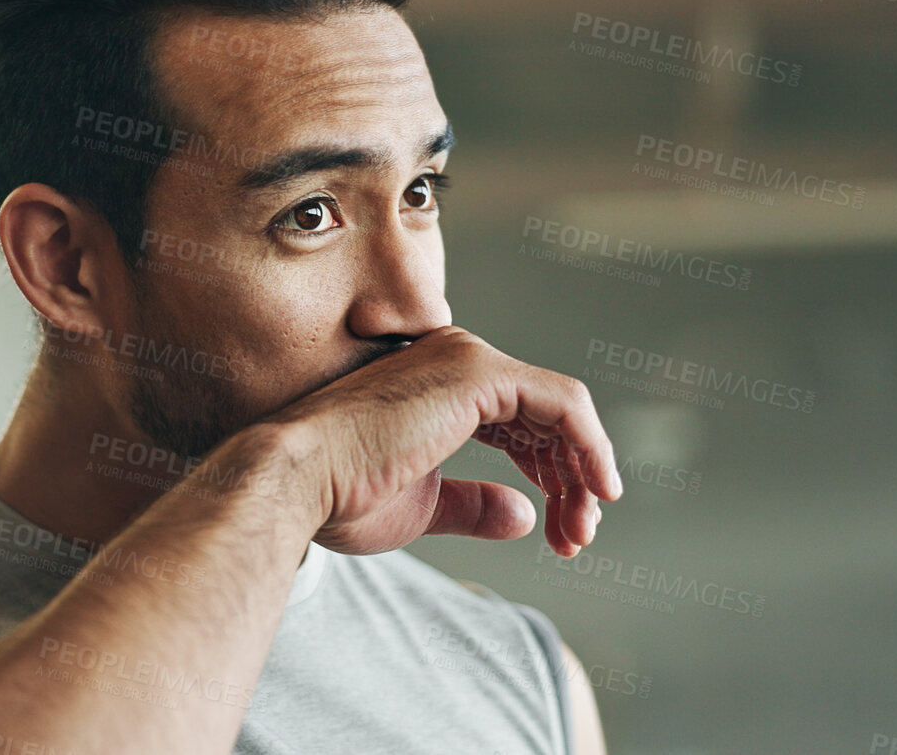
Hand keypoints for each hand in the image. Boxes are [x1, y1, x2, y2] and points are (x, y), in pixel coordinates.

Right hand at [255, 326, 623, 557]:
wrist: (300, 482)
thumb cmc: (343, 497)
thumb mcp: (425, 506)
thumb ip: (474, 504)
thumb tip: (523, 516)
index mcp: (438, 386)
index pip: (519, 423)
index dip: (549, 475)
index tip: (563, 530)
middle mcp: (456, 359)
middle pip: (546, 418)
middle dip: (572, 480)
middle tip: (578, 536)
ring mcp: (468, 360)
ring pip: (561, 411)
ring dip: (582, 472)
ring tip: (580, 530)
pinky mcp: (479, 373)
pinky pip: (562, 403)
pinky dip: (589, 445)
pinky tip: (596, 489)